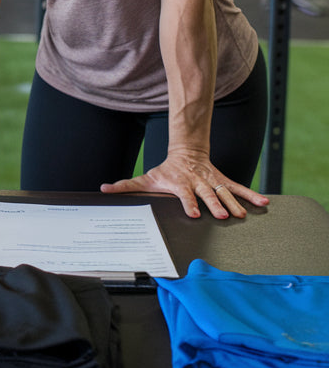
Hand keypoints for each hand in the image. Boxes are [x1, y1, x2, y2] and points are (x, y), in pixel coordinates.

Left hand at [100, 148, 268, 218]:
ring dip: (234, 202)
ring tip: (243, 214)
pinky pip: (238, 187)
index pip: (184, 193)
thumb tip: (103, 189)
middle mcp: (197, 182)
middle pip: (206, 193)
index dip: (188, 202)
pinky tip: (263, 202)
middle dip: (214, 204)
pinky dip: (251, 194)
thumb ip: (126, 185)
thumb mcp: (145, 178)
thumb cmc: (165, 170)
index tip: (193, 213)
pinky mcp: (222, 180)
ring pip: (224, 191)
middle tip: (221, 215)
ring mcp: (211, 181)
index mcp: (179, 183)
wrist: (186, 152)